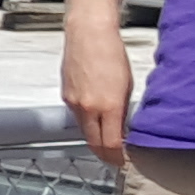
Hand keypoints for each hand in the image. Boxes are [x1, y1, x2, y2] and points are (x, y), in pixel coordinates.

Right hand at [60, 28, 134, 166]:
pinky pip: (77, 117)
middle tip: (114, 159)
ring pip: (84, 131)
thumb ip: (123, 110)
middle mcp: (89, 108)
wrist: (89, 33)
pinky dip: (86, 121)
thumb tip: (123, 128)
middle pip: (95, 144)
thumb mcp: (127, 85)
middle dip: (105, 154)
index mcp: (109, 105)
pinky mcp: (66, 96)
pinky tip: (95, 117)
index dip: (118, 157)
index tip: (123, 161)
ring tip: (106, 139)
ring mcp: (74, 103)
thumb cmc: (110, 52)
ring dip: (95, 138)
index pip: (112, 144)